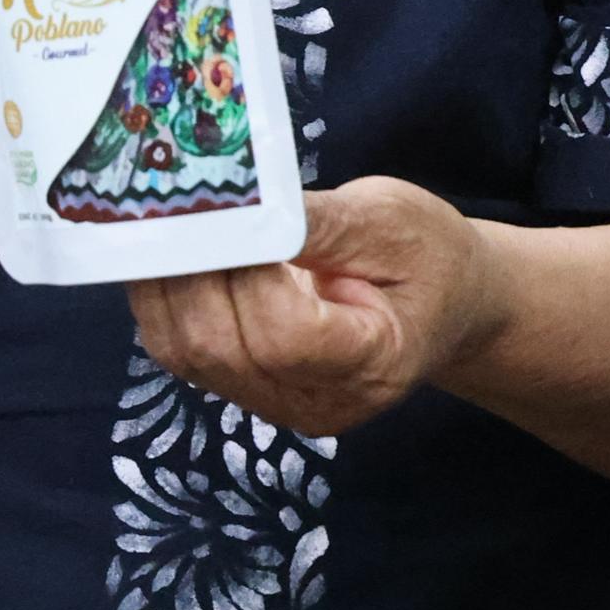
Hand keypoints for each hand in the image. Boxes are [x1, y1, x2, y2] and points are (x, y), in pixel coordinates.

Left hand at [128, 178, 503, 439]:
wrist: (445, 302)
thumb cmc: (427, 255)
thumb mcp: (390, 219)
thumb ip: (316, 221)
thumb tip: (244, 205)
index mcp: (374, 363)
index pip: (283, 335)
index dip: (245, 274)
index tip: (233, 210)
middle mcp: (321, 402)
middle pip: (223, 348)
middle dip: (191, 271)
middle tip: (175, 204)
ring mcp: (280, 406)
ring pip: (190, 355)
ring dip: (165, 284)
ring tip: (165, 220)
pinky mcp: (250, 391)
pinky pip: (186, 352)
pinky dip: (165, 299)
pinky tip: (172, 251)